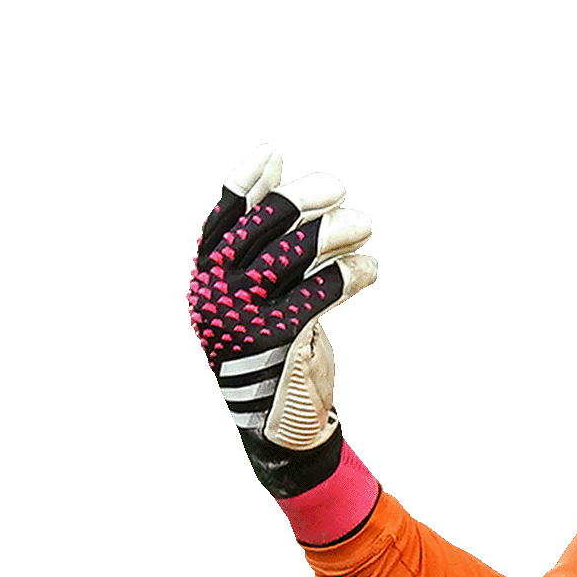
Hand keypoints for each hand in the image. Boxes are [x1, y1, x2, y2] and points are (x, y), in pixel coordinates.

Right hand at [188, 144, 376, 496]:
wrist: (278, 423)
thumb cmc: (270, 352)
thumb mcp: (256, 301)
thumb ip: (262, 250)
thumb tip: (272, 174)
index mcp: (207, 279)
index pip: (222, 218)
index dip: (246, 182)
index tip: (272, 153)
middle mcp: (220, 293)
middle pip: (263, 226)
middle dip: (305, 200)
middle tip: (339, 190)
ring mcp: (248, 315)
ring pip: (296, 253)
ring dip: (337, 232)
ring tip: (364, 226)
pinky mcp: (282, 338)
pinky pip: (322, 290)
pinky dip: (351, 273)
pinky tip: (369, 269)